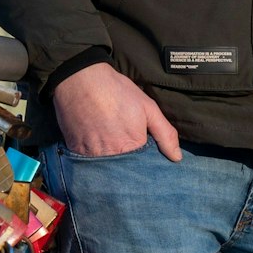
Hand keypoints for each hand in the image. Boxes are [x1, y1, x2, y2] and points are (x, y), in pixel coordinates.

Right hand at [51, 62, 181, 160]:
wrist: (80, 79)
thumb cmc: (117, 91)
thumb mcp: (148, 107)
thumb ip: (165, 133)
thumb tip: (177, 158)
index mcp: (131, 147)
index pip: (143, 169)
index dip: (144, 167)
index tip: (144, 160)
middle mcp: (111, 156)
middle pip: (123, 172)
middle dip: (127, 170)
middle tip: (125, 152)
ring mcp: (91, 156)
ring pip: (105, 170)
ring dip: (110, 165)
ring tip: (110, 150)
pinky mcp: (75, 151)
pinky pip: (87, 164)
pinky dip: (93, 160)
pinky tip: (96, 146)